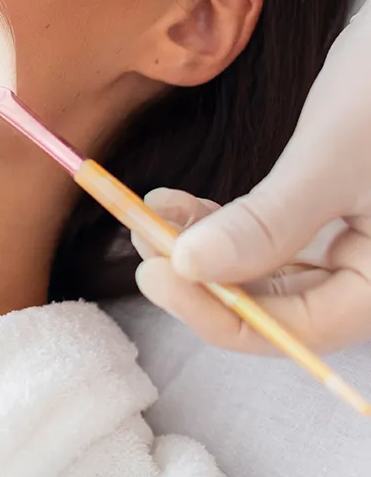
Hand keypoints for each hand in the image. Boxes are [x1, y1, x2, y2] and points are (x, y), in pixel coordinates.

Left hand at [132, 0, 370, 352]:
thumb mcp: (329, 160)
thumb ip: (267, 223)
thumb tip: (190, 268)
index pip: (297, 329)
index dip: (217, 312)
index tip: (154, 275)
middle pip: (278, 303)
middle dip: (203, 276)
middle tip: (141, 242)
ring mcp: (354, 243)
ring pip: (267, 268)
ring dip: (204, 248)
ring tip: (148, 215)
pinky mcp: (331, 209)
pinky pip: (270, 235)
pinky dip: (222, 222)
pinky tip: (175, 202)